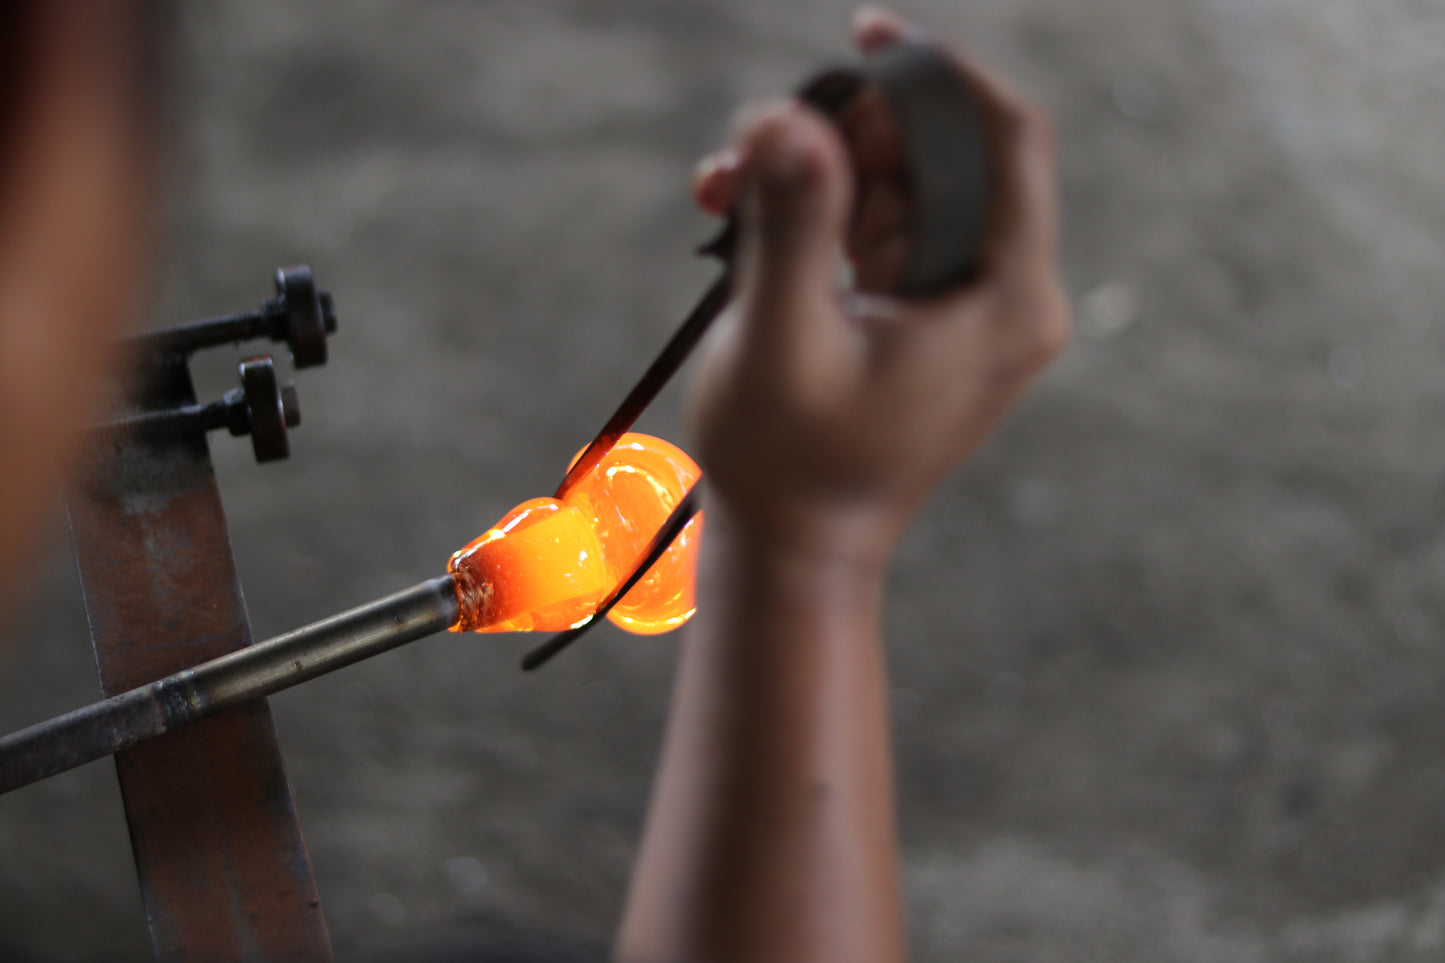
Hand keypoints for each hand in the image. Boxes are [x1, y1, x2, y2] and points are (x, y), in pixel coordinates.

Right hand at [687, 6, 1070, 569]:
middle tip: (762, 140)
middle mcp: (1004, 295)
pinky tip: (743, 215)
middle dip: (851, 127)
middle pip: (949, 153)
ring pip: (906, 183)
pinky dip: (819, 209)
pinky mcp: (923, 314)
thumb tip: (785, 114)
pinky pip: (882, 226)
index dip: (939, 71)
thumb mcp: (780, 339)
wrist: (796, 548)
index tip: (864, 32)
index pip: (1006, 140)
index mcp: (1005, 301)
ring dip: (818, 166)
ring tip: (726, 189)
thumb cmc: (788, 464)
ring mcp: (965, 304)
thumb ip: (790, 221)